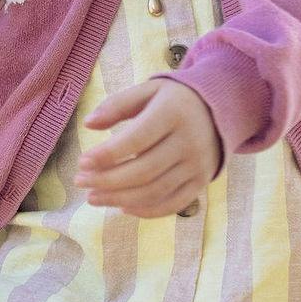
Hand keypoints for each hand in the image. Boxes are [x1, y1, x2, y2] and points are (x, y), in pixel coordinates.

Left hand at [76, 79, 221, 215]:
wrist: (219, 109)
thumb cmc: (173, 99)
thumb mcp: (147, 90)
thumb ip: (117, 105)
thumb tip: (89, 124)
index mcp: (173, 113)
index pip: (136, 140)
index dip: (107, 154)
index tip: (82, 162)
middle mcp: (189, 141)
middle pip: (143, 171)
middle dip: (107, 181)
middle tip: (81, 182)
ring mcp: (197, 165)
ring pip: (155, 191)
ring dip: (119, 198)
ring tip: (93, 197)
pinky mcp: (201, 182)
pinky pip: (173, 204)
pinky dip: (146, 211)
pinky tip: (122, 206)